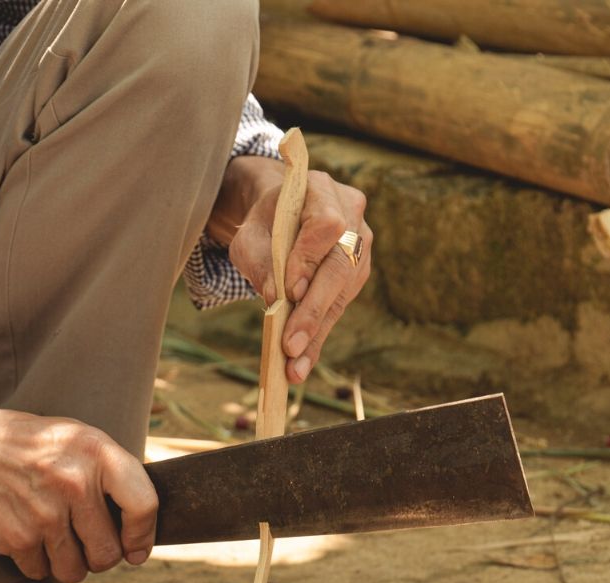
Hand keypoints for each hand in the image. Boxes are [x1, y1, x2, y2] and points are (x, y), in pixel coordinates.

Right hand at [0, 408, 157, 582]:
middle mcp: (76, 482)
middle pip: (109, 552)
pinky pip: (41, 571)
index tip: (136, 549)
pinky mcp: (17, 537)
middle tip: (85, 540)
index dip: (143, 535)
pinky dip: (35, 562)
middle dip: (99, 555)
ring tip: (54, 535)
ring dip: (68, 563)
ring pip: (76, 570)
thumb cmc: (28, 444)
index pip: (144, 505)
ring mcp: (46, 512)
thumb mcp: (78, 439)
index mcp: (99, 453)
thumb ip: (111, 474)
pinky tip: (27, 533)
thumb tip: (141, 524)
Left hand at [216, 158, 371, 382]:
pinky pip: (339, 308)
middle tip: (291, 344)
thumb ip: (260, 262)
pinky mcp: (357, 275)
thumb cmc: (264, 226)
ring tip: (293, 365)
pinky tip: (301, 363)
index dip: (309, 258)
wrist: (280, 220)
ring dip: (316, 330)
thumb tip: (275, 299)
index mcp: (322, 191)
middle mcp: (352, 215)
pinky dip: (318, 336)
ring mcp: (360, 246)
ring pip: (342, 292)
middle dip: (313, 308)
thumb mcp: (249, 238)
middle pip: (340, 265)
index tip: (290, 291)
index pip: (327, 224)